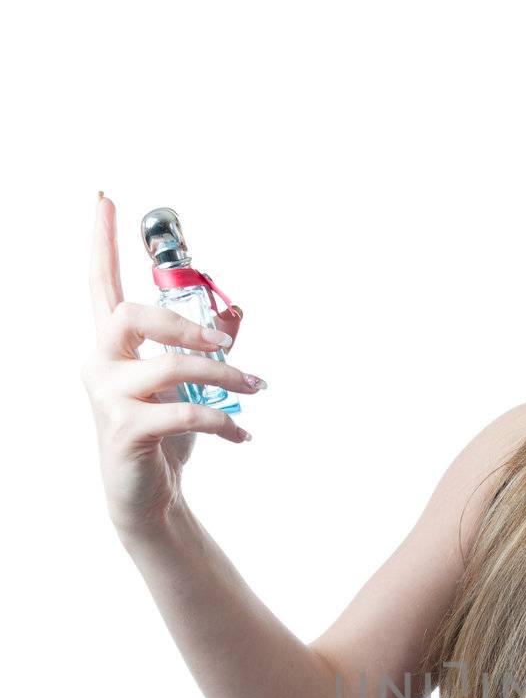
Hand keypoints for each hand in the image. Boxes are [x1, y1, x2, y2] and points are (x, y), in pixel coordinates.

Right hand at [81, 193, 266, 539]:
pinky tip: (242, 435)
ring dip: (222, 374)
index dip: (102, 242)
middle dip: (184, 321)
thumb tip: (235, 308)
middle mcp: (100, 364)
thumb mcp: (188, 387)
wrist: (149, 498)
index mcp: (112, 347)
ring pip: (168, 366)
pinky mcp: (125, 429)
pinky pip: (183, 411)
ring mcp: (107, 397)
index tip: (106, 199)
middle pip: (131, 314)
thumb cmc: (164, 437)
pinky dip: (223, 421)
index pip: (100, 283)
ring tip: (254, 387)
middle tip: (227, 339)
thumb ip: (206, 345)